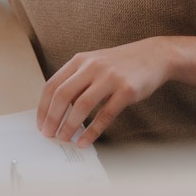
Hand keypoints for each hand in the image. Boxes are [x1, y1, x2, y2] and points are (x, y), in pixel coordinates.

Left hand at [37, 38, 170, 146]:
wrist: (154, 55)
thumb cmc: (121, 64)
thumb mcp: (94, 64)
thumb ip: (77, 82)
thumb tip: (57, 110)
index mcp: (80, 60)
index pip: (52, 85)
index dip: (43, 107)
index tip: (41, 124)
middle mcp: (93, 66)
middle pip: (63, 95)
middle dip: (52, 118)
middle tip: (49, 134)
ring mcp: (110, 77)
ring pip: (82, 105)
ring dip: (69, 126)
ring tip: (65, 139)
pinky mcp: (127, 90)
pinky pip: (105, 114)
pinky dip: (92, 131)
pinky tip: (85, 140)